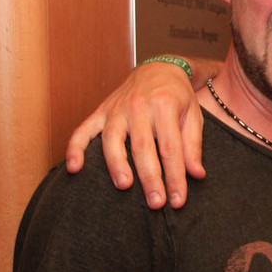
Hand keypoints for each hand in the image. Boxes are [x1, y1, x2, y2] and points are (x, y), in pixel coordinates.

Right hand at [65, 62, 205, 208]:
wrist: (158, 68)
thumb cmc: (177, 97)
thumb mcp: (193, 116)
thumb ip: (193, 145)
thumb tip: (196, 175)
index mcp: (165, 105)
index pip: (170, 147)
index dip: (175, 176)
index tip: (178, 200)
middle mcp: (139, 106)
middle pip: (143, 146)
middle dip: (149, 177)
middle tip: (155, 203)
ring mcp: (116, 109)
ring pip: (112, 139)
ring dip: (117, 164)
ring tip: (124, 186)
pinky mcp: (100, 112)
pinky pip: (83, 130)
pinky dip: (75, 148)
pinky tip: (74, 168)